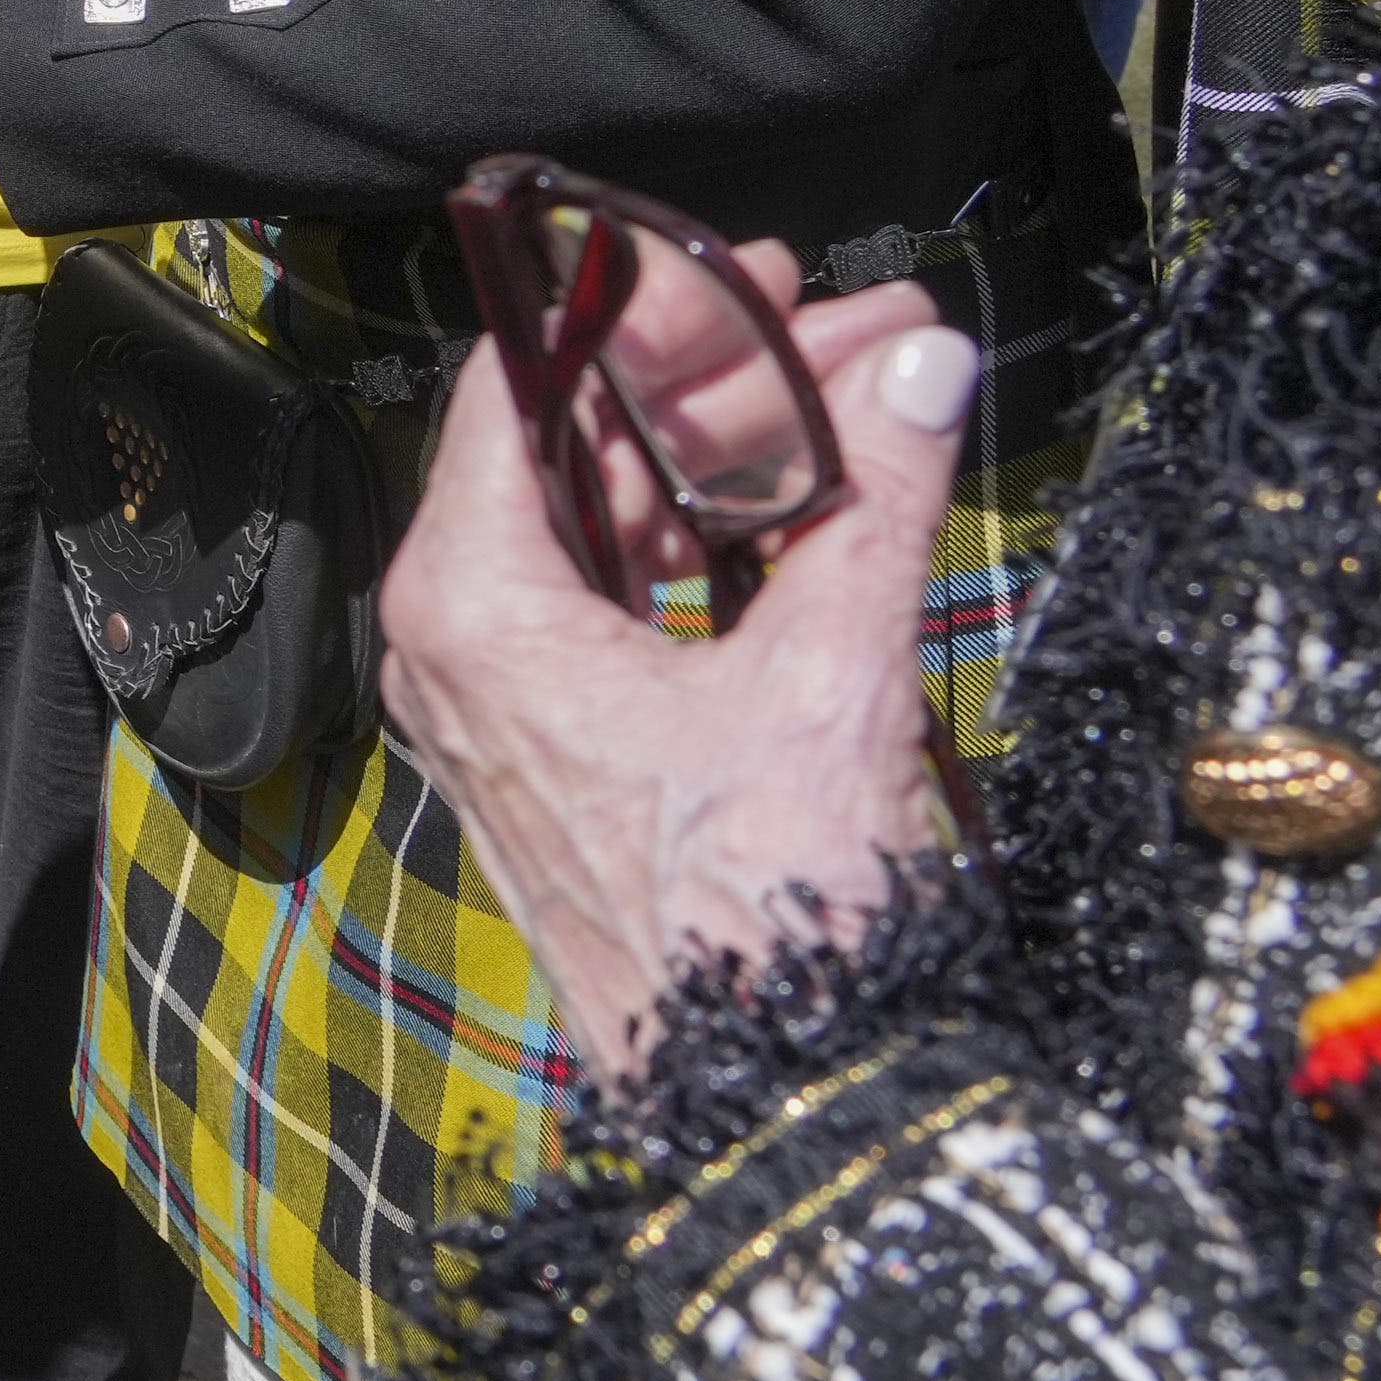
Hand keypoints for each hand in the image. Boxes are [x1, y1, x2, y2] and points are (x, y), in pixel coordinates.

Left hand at [378, 254, 985, 1065]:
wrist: (772, 1107)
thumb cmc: (763, 919)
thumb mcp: (830, 681)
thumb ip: (878, 503)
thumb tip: (920, 362)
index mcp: (468, 602)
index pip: (529, 384)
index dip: (647, 310)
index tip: (759, 274)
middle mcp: (461, 643)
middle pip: (585, 449)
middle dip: (729, 381)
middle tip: (857, 322)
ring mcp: (511, 703)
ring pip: (621, 526)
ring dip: (742, 457)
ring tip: (872, 390)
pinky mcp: (573, 752)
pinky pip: (633, 606)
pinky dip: (725, 546)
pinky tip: (824, 502)